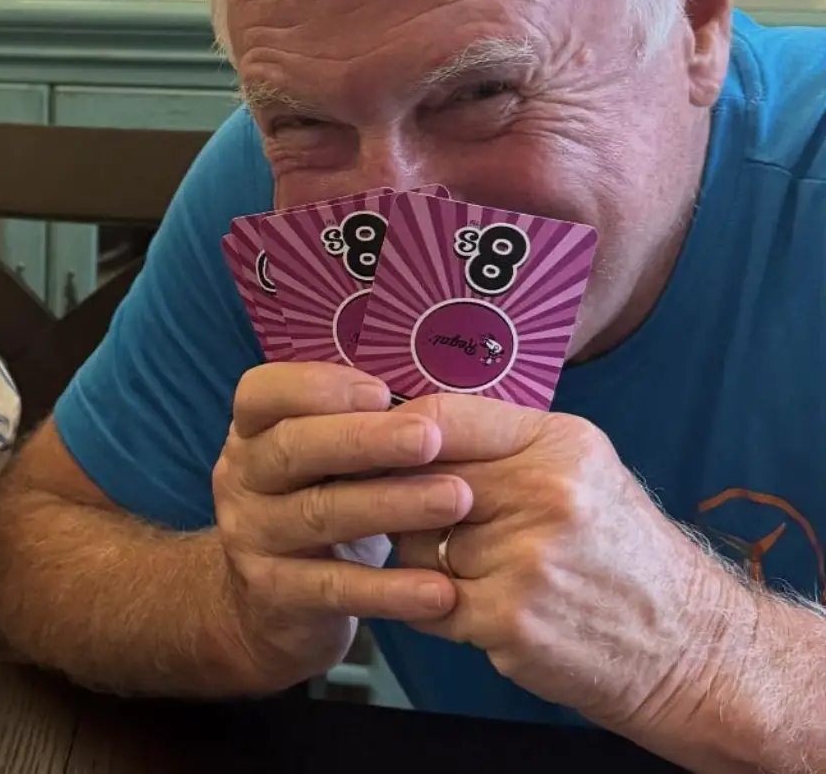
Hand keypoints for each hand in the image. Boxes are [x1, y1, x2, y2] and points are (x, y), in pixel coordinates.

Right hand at [207, 362, 471, 686]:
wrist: (267, 608)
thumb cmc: (316, 509)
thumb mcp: (320, 465)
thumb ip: (354, 430)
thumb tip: (436, 402)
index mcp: (251, 433)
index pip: (261, 393)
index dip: (316, 386)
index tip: (382, 392)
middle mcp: (240, 478)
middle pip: (292, 448)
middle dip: (364, 439)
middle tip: (430, 437)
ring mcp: (250, 537)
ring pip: (319, 514)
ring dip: (391, 505)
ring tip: (456, 499)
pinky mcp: (275, 595)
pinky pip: (335, 588)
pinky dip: (389, 590)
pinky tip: (439, 590)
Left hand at [392, 395, 735, 734]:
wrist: (691, 647)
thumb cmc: (619, 551)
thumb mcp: (580, 469)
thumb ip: (497, 443)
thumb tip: (396, 428)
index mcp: (558, 444)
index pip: (438, 418)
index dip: (392, 434)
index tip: (372, 448)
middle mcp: (546, 494)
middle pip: (415, 481)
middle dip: (404, 503)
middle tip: (416, 519)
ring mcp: (527, 560)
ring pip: (412, 545)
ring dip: (420, 561)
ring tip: (471, 570)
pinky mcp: (510, 620)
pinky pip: (424, 600)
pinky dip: (430, 606)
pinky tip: (469, 606)